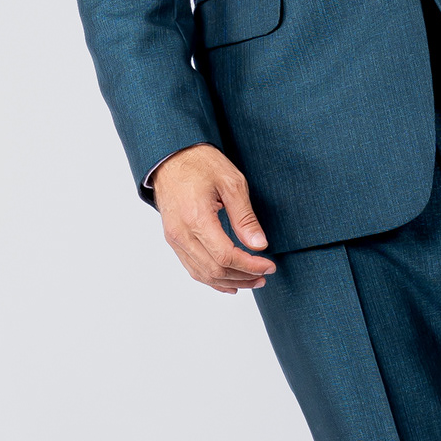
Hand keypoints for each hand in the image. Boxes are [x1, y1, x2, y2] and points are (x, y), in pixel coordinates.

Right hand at [152, 145, 276, 292]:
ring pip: (202, 274)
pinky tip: (228, 283)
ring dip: (229, 282)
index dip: (250, 266)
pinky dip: (212, 279)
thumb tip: (259, 245)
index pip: (226, 256)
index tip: (269, 266)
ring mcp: (174, 238)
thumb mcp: (231, 183)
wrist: (171, 157)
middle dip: (243, 277)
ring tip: (252, 281)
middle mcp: (181, 233)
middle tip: (265, 275)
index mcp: (196, 218)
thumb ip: (245, 217)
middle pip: (214, 270)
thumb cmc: (201, 164)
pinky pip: (192, 267)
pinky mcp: (173, 239)